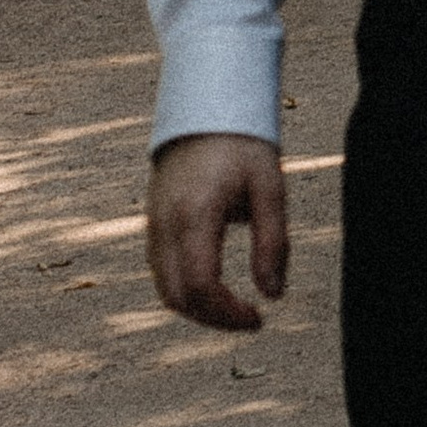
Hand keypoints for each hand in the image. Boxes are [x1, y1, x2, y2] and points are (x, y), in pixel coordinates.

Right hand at [148, 132, 288, 331]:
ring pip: (165, 288)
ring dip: (198, 308)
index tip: (258, 318)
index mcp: (194, 215)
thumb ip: (273, 242)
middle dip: (213, 319)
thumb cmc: (243, 144)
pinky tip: (216, 287)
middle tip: (250, 319)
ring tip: (235, 308)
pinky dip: (185, 290)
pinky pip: (161, 271)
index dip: (228, 314)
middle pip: (177, 297)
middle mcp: (165, 224)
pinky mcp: (153, 223)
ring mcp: (153, 224)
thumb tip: (273, 295)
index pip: (201, 286)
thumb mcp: (270, 187)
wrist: (204, 106)